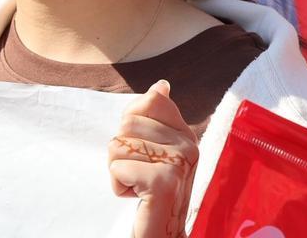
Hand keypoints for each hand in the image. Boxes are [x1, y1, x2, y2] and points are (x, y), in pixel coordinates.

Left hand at [108, 80, 197, 237]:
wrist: (163, 232)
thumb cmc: (151, 189)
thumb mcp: (153, 149)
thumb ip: (154, 116)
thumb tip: (162, 85)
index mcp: (187, 134)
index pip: (150, 100)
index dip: (132, 125)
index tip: (145, 151)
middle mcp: (189, 146)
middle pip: (127, 123)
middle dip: (121, 150)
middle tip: (139, 174)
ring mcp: (179, 164)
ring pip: (118, 145)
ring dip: (117, 169)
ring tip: (138, 186)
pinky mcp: (164, 183)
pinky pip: (118, 168)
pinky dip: (118, 185)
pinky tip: (138, 197)